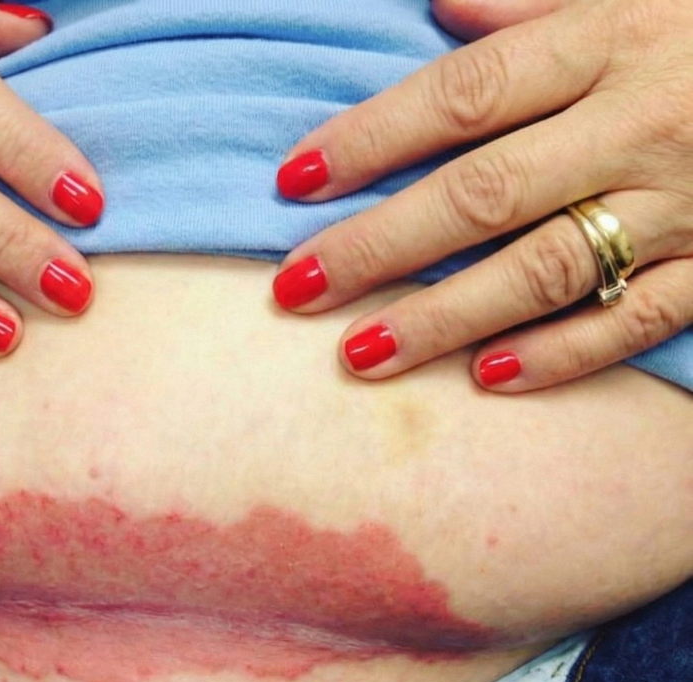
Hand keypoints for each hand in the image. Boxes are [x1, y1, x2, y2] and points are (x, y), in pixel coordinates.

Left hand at [273, 0, 692, 390]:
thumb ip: (539, 0)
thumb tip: (440, 8)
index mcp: (615, 39)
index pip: (466, 94)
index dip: (372, 137)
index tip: (292, 182)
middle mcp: (640, 123)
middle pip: (485, 193)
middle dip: (382, 246)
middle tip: (298, 288)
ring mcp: (685, 204)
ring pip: (546, 269)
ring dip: (446, 317)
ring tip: (361, 355)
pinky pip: (638, 319)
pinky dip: (564, 352)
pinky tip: (489, 379)